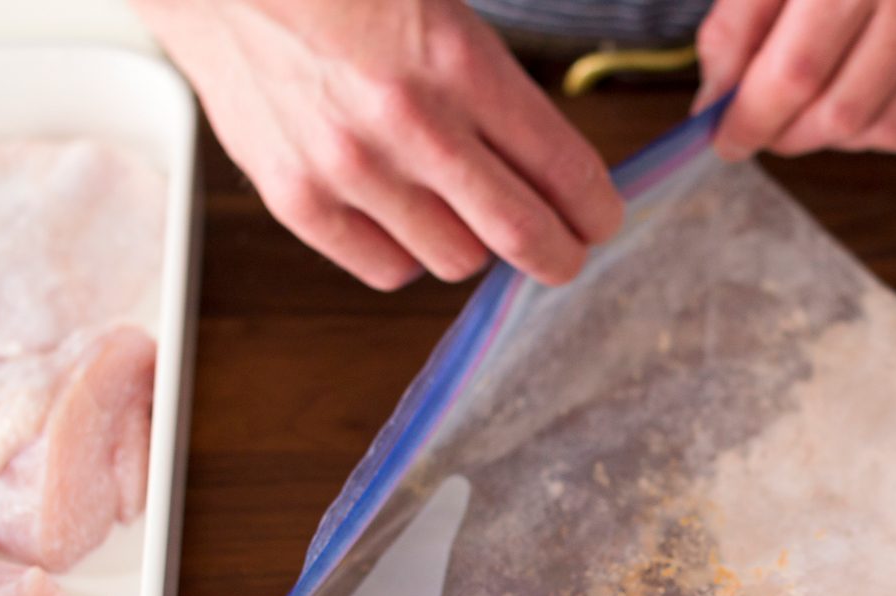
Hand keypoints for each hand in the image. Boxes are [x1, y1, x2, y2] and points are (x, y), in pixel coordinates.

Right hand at [133, 0, 622, 288]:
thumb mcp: (440, 7)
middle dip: (559, 253)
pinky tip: (402, 215)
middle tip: (564, 251)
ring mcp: (349, 169)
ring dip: (473, 244)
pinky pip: (387, 269)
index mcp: (459, 62)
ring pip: (458, 261)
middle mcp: (409, 124)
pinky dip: (407, 253)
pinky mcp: (297, 199)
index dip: (595, 208)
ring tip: (460, 209)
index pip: (565, 170)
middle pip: (523, 236)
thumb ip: (497, 87)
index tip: (598, 218)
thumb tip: (554, 169)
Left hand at [695, 0, 895, 159]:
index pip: (793, 73)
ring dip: (833, 136)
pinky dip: (886, 132)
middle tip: (764, 125)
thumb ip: (743, 13)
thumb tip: (719, 93)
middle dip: (786, 133)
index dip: (749, 118)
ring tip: (813, 108)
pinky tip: (865, 104)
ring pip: (884, 130)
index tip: (724, 136)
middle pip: (838, 113)